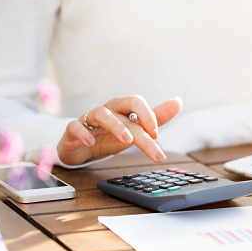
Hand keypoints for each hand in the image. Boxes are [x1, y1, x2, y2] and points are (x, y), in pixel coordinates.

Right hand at [57, 96, 182, 164]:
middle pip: (123, 110)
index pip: (136, 103)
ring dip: (115, 125)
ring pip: (100, 114)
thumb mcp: (134, 130)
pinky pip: (75, 127)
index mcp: (121, 109)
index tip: (157, 135)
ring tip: (126, 140)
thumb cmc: (109, 136)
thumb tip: (178, 102)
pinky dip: (83, 132)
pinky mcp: (73, 130)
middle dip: (140, 127)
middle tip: (153, 141)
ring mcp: (88, 119)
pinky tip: (92, 141)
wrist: (81, 148)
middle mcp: (106, 110)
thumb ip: (156, 118)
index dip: (148, 115)